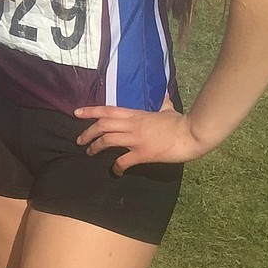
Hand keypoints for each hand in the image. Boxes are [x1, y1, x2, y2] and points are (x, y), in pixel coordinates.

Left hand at [74, 96, 208, 174]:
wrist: (191, 133)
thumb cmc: (181, 121)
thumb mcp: (168, 109)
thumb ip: (162, 103)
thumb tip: (165, 96)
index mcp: (135, 114)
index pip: (107, 110)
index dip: (90, 111)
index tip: (76, 113)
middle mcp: (132, 125)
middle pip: (102, 126)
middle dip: (87, 133)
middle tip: (79, 141)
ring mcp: (136, 139)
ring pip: (107, 141)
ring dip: (96, 147)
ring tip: (90, 153)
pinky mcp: (143, 153)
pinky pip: (124, 160)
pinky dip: (117, 167)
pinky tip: (116, 171)